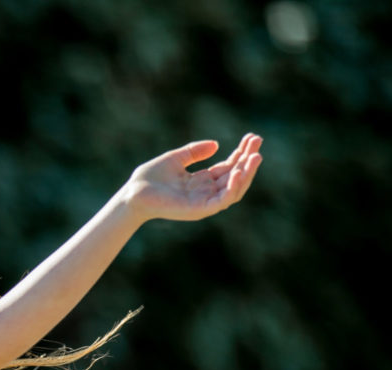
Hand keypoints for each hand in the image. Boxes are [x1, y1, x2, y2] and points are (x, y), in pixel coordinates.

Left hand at [123, 133, 262, 222]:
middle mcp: (206, 192)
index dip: (241, 153)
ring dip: (247, 173)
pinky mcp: (199, 210)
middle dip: (248, 160)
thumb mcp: (176, 158)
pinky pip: (222, 201)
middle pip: (235, 176)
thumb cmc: (150, 177)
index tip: (252, 137)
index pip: (228, 167)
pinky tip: (238, 173)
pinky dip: (232, 188)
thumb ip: (194, 152)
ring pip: (234, 189)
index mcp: (201, 181)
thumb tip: (216, 145)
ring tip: (255, 156)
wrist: (133, 193)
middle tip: (258, 141)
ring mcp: (204, 202)